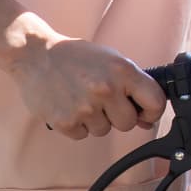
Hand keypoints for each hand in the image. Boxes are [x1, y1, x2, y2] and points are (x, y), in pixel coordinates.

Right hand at [9, 32, 167, 139]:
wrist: (36, 55)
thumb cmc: (75, 57)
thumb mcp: (111, 60)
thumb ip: (131, 85)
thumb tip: (146, 119)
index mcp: (123, 71)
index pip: (155, 102)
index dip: (152, 112)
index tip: (145, 114)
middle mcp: (106, 89)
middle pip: (128, 123)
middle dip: (119, 116)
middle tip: (103, 101)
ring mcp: (85, 107)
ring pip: (104, 130)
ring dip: (96, 120)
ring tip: (81, 99)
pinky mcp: (65, 121)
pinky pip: (82, 135)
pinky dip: (77, 125)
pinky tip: (69, 105)